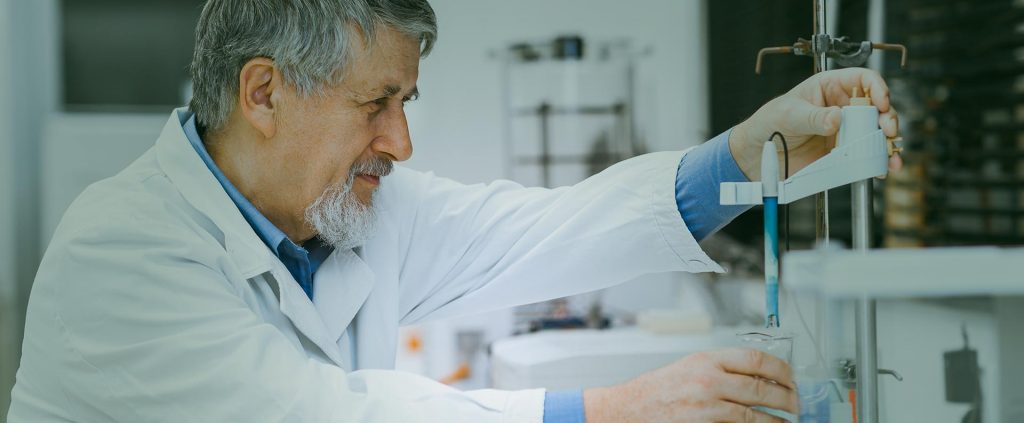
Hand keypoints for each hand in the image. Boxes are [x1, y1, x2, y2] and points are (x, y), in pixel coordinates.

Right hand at [583, 348, 797, 421]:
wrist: (628, 409)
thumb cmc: (657, 390)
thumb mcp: (690, 368)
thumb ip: (721, 369)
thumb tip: (759, 376)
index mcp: (706, 359)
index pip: (755, 359)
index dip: (780, 369)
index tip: (791, 377)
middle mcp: (708, 380)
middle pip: (760, 387)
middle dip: (786, 397)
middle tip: (796, 403)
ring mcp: (706, 406)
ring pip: (754, 414)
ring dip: (777, 420)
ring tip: (787, 421)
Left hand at [729, 68, 901, 180]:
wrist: (757, 154)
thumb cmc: (769, 123)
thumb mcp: (789, 114)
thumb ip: (813, 117)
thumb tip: (836, 119)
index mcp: (830, 86)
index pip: (862, 79)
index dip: (877, 88)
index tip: (881, 103)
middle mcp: (842, 107)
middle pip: (876, 107)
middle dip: (887, 118)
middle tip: (889, 131)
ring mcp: (845, 130)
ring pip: (875, 133)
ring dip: (887, 143)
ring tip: (891, 155)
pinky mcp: (842, 152)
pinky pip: (864, 155)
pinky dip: (876, 162)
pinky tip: (882, 168)